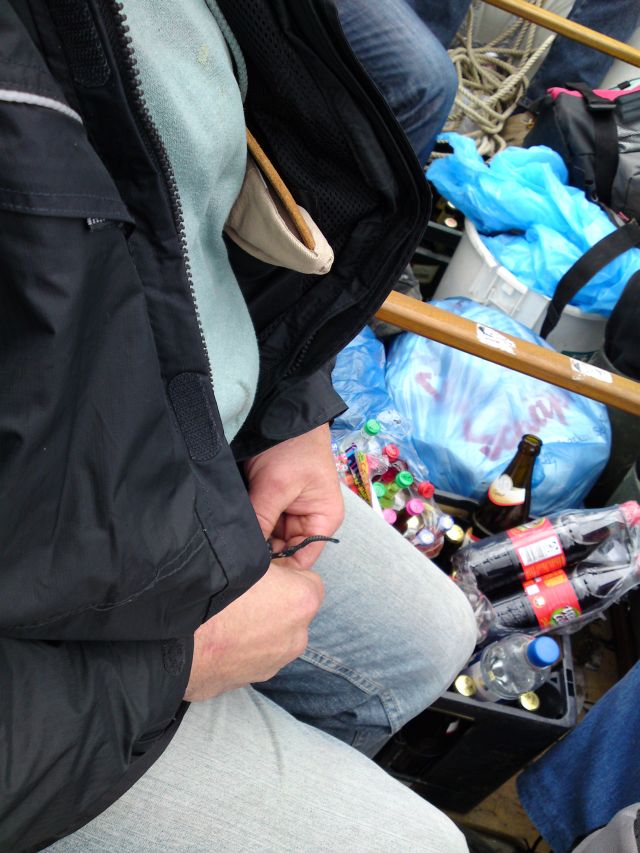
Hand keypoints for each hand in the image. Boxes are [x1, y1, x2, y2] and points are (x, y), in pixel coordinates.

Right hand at [184, 561, 323, 701]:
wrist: (172, 646)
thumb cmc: (211, 595)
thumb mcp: (246, 554)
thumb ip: (265, 552)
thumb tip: (262, 548)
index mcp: (304, 601)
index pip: (306, 578)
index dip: (282, 571)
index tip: (259, 571)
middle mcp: (298, 636)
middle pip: (290, 609)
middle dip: (272, 600)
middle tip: (238, 593)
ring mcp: (275, 663)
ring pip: (271, 634)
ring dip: (255, 626)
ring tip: (222, 616)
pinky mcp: (251, 682)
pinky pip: (250, 655)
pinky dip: (238, 647)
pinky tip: (215, 637)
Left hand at [244, 423, 343, 569]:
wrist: (281, 410)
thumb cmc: (293, 445)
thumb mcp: (276, 485)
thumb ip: (262, 521)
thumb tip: (243, 556)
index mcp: (323, 521)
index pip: (301, 560)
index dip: (278, 570)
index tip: (250, 577)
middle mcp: (306, 521)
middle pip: (282, 551)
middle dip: (260, 555)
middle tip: (232, 565)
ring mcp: (287, 512)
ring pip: (266, 539)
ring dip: (251, 540)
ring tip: (228, 548)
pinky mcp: (269, 502)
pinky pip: (257, 523)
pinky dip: (246, 526)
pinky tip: (230, 533)